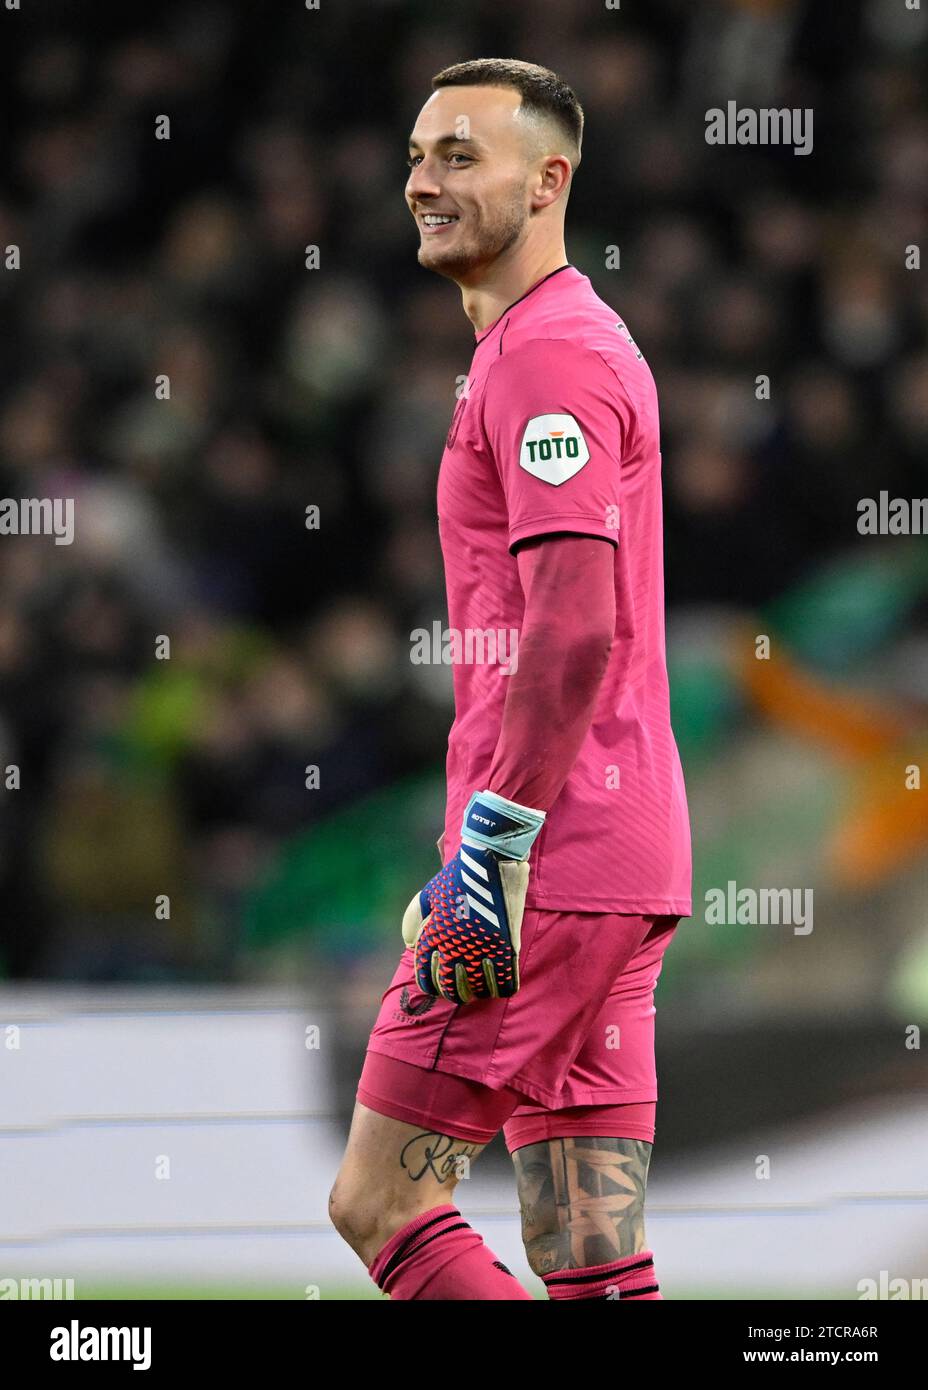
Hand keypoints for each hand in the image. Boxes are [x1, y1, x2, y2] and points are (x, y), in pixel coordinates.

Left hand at [401, 790, 544, 1004]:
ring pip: (479, 991)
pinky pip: (506, 983)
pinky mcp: (507, 946)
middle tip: (459, 987)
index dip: (431, 985)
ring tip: (479, 985)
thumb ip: (413, 922)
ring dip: (478, 991)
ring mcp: (483, 949)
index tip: (437, 983)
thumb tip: (412, 945)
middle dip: (454, 992)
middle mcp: (457, 948)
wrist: (490, 860)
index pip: (426, 979)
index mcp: (434, 938)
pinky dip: (502, 987)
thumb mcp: (426, 896)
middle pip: (452, 990)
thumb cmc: (456, 877)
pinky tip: (499, 980)